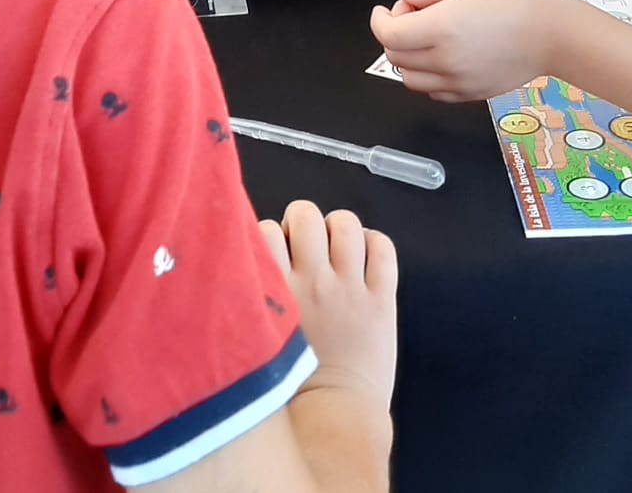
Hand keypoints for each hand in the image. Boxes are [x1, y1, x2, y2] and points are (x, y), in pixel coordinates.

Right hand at [258, 201, 396, 409]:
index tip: (275, 250)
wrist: (333, 417)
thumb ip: (254, 302)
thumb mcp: (257, 339)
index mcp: (276, 291)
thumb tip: (247, 273)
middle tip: (306, 245)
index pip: (264, 230)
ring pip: (345, 224)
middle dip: (302, 222)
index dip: (269, 235)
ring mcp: (349, 288)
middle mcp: (312, 282)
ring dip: (339, 229)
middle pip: (304, 215)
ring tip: (337, 247)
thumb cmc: (289, 390)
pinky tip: (367, 257)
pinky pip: (383, 248)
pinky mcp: (381, 299)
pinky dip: (375, 243)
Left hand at [369, 0, 572, 101]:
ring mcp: (457, 82)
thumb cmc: (518, 2)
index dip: (380, 20)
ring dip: (408, 57)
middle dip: (395, 33)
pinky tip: (443, 56)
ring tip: (428, 36)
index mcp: (441, 29)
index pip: (388, 35)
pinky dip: (427, 76)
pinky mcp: (470, 94)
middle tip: (415, 14)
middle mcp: (444, 61)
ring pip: (410, 79)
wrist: (553, 35)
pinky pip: (433, 91)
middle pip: (394, 56)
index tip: (386, 10)